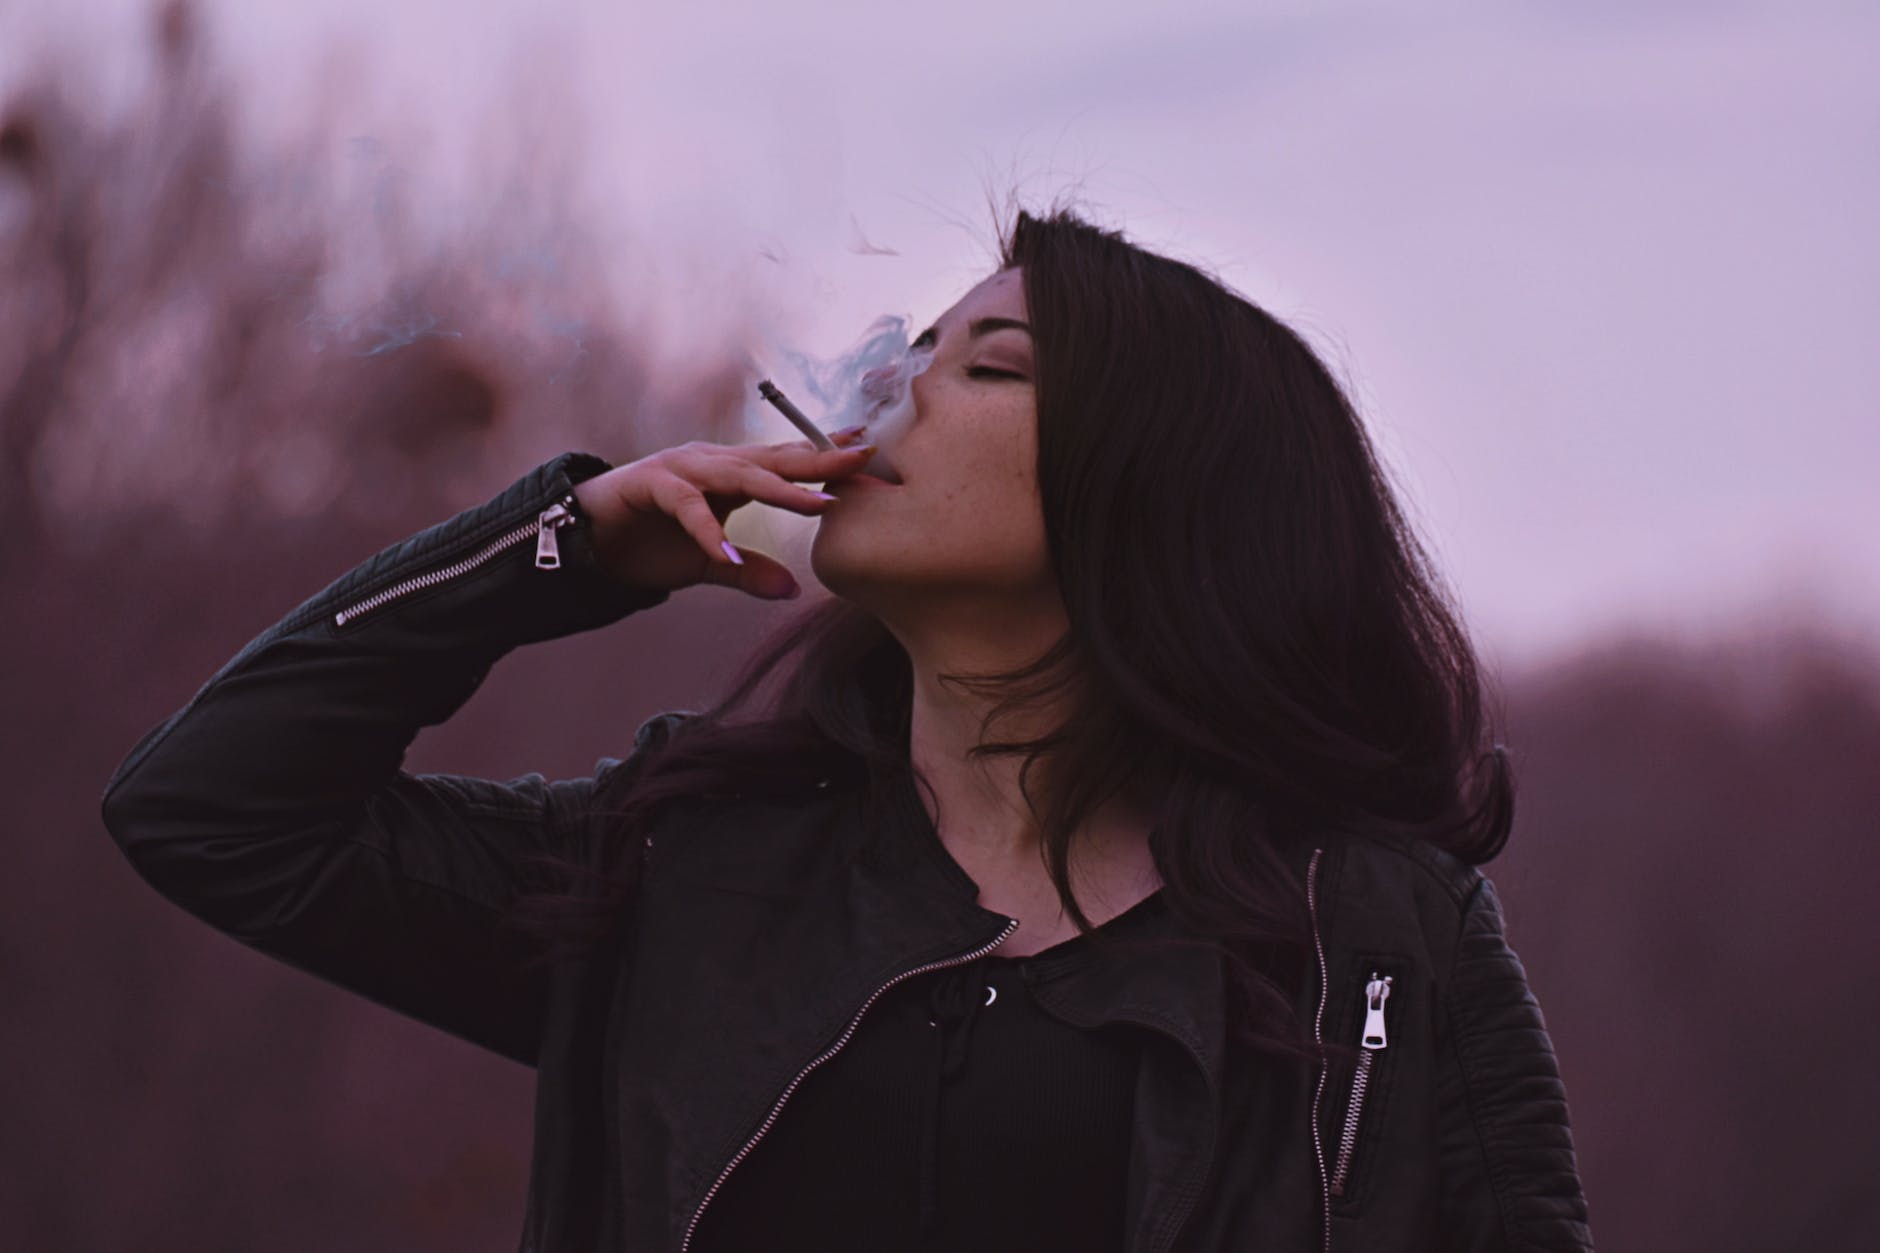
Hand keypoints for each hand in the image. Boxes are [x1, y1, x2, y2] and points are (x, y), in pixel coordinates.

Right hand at [571, 428, 876, 599]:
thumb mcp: (707, 564)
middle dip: (820, 459)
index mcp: (728, 474)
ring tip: (818, 505)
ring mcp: (680, 469)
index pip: (785, 462)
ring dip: (780, 490)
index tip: (868, 452)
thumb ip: (747, 572)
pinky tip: (728, 554)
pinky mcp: (650, 485)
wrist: (585, 539)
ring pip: (739, 475)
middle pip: (774, 459)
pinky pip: (687, 506)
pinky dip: (708, 532)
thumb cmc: (647, 543)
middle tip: (863, 461)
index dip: (825, 456)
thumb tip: (792, 590)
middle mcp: (709, 462)